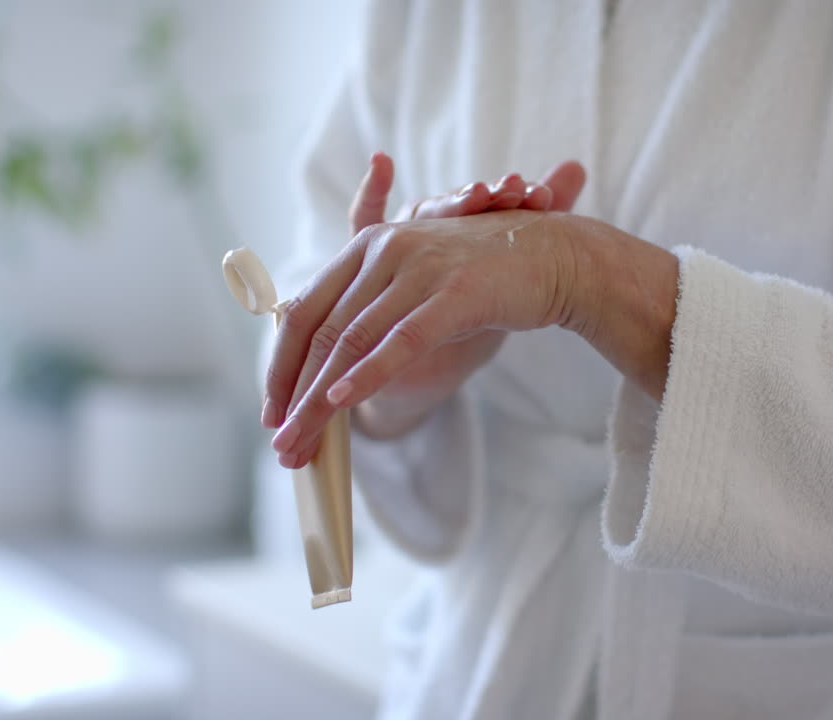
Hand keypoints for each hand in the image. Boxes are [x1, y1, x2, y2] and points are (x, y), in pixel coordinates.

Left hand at [263, 154, 585, 466]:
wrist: (560, 256)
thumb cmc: (490, 280)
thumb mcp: (423, 291)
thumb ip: (382, 318)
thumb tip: (340, 373)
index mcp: (368, 245)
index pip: (304, 311)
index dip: (281, 367)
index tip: (272, 414)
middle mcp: (384, 249)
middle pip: (320, 331)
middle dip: (294, 396)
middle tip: (281, 446)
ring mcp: (419, 269)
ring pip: (351, 341)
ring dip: (319, 400)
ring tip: (300, 442)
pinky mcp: (454, 293)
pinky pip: (400, 339)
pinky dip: (367, 374)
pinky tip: (342, 402)